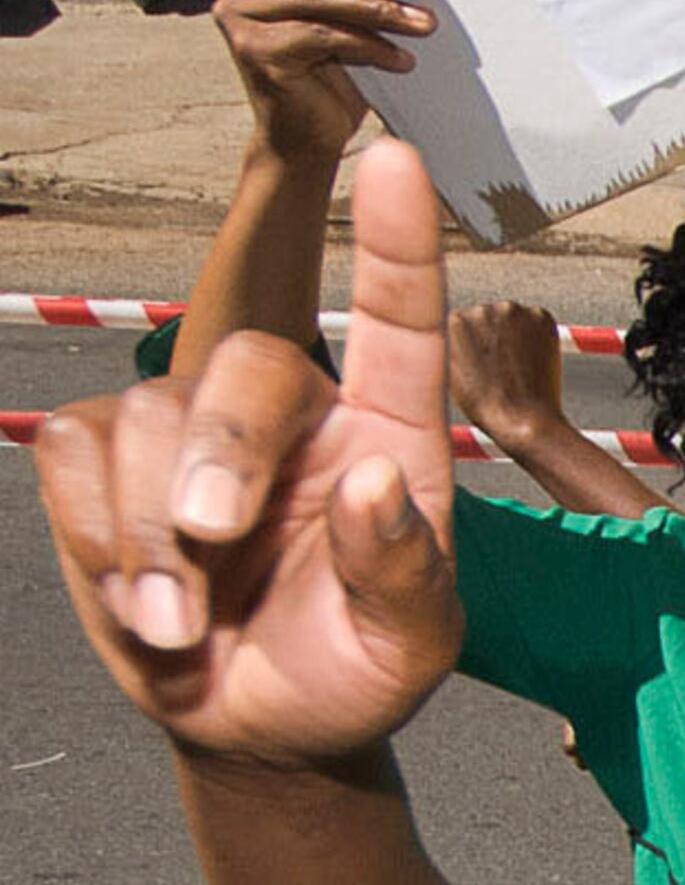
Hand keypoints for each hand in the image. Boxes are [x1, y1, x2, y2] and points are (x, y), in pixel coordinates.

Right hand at [32, 141, 461, 759]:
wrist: (263, 726)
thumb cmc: (356, 667)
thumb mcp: (411, 643)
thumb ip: (403, 569)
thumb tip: (372, 486)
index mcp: (389, 433)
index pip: (398, 321)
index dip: (397, 241)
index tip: (395, 158)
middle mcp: (294, 413)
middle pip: (247, 366)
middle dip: (221, 453)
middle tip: (217, 544)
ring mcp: (192, 429)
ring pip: (149, 414)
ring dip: (152, 531)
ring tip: (184, 621)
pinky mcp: (105, 462)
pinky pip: (72, 450)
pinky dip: (95, 532)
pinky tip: (141, 598)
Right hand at [213, 0, 434, 166]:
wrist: (305, 136)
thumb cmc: (327, 74)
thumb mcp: (337, 21)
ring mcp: (241, 20)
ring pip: (322, 0)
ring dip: (381, 11)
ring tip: (424, 24)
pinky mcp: (257, 53)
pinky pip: (324, 37)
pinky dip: (370, 47)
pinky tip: (401, 60)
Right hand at [443, 301, 566, 443]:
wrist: (521, 419)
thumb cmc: (483, 403)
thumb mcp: (449, 370)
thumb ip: (451, 344)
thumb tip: (456, 332)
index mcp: (454, 321)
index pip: (464, 324)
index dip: (474, 345)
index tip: (482, 362)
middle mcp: (482, 309)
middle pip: (488, 317)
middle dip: (494, 336)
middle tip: (501, 366)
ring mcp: (514, 311)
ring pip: (512, 319)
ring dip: (515, 334)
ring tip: (517, 366)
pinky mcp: (541, 316)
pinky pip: (537, 321)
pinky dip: (537, 335)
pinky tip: (533, 360)